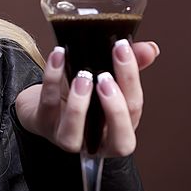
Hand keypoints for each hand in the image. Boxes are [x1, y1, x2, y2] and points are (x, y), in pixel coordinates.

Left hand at [14, 40, 159, 155]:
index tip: (123, 51)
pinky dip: (52, 80)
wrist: (41, 99)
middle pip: (119, 139)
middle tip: (106, 77)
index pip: (134, 111)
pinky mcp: (41, 125)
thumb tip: (150, 49)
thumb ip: (127, 65)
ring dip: (79, 105)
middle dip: (115, 108)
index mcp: (118, 128)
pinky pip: (47, 106)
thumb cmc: (78, 93)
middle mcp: (96, 141)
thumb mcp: (104, 77)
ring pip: (74, 136)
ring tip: (82, 76)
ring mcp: (66, 137)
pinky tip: (58, 58)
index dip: (131, 82)